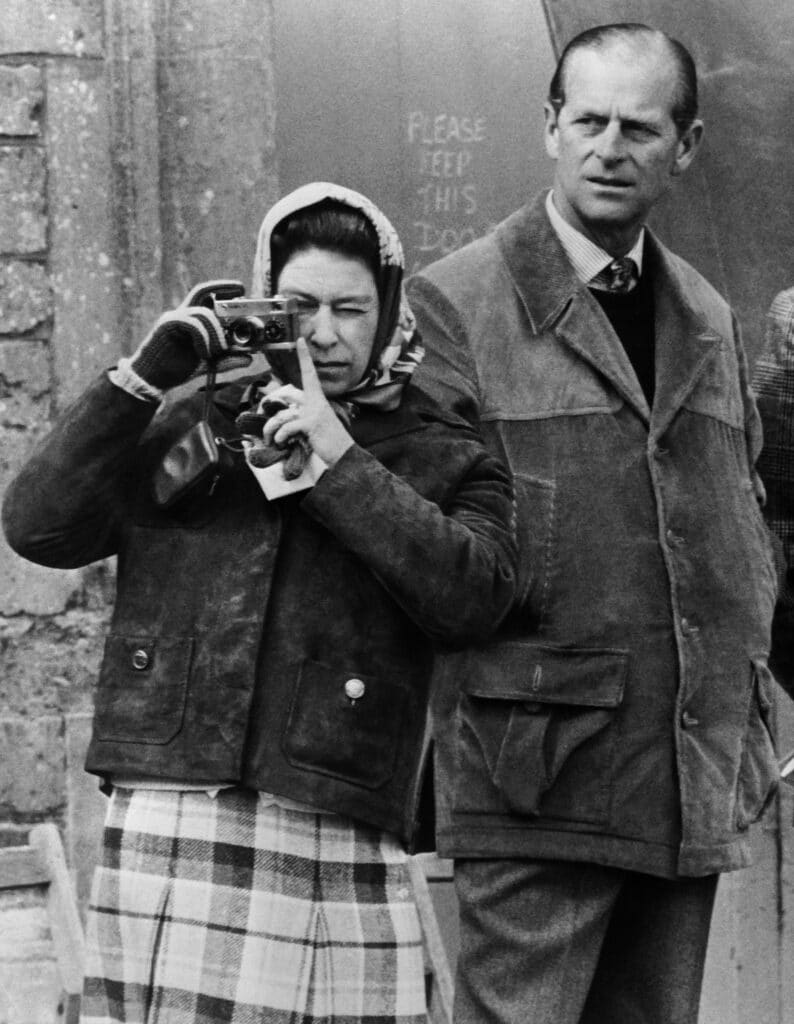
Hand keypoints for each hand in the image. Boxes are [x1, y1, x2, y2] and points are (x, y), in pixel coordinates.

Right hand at [129, 279, 245, 389]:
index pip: (206, 295)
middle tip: (242, 297)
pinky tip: (204, 354)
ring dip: (217, 332)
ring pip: (203, 313)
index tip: (241, 288)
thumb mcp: (209, 364)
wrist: (152, 379)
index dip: (223, 288)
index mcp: (192, 319)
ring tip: (219, 350)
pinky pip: (192, 325)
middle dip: (224, 292)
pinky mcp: (167, 325)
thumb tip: (250, 358)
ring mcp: (174, 317)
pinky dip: (204, 338)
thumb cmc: (177, 368)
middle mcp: (182, 314)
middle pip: (203, 293)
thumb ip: (227, 360)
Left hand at [262, 338, 353, 466]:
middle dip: (270, 421)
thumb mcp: (317, 425)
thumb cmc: (330, 441)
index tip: (300, 340)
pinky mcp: (311, 423)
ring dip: (273, 433)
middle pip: (285, 401)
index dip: (305, 357)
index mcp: (318, 400)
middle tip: (266, 434)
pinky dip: (281, 438)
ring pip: (281, 418)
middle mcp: (316, 402)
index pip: (310, 374)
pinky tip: (283, 445)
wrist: (344, 454)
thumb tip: (283, 420)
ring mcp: (314, 412)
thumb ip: (303, 417)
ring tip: (274, 442)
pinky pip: (286, 428)